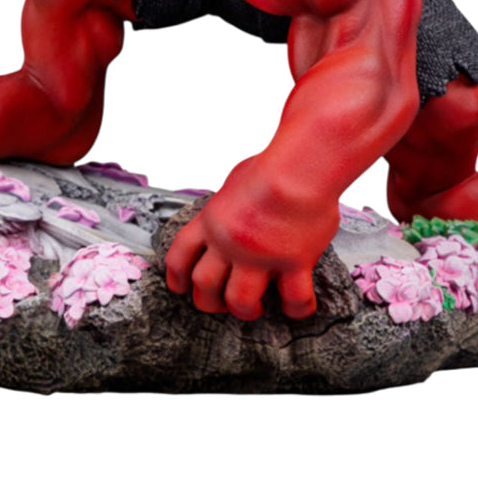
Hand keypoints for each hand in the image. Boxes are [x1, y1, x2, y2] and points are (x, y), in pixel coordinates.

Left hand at [165, 160, 339, 320]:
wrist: (300, 167)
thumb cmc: (274, 165)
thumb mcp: (235, 181)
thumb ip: (229, 204)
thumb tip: (233, 209)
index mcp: (213, 220)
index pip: (180, 255)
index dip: (176, 276)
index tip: (180, 286)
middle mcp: (230, 242)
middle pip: (204, 285)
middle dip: (209, 301)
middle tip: (220, 304)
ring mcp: (260, 256)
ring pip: (240, 302)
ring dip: (246, 311)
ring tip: (256, 308)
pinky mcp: (292, 263)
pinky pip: (293, 299)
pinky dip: (296, 309)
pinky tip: (298, 305)